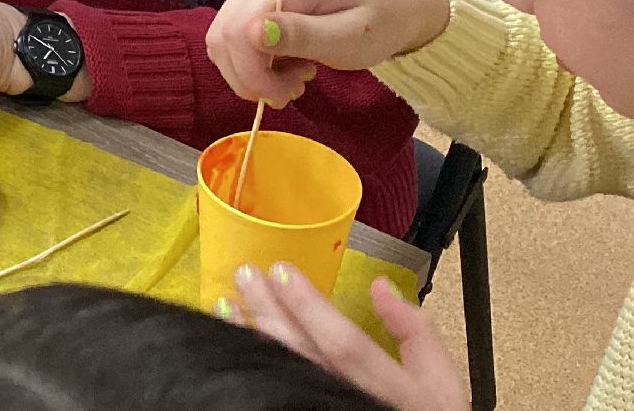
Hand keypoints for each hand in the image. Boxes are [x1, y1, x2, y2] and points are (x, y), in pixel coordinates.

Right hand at [206, 0, 450, 106]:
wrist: (400, 2)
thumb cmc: (382, 22)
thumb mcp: (350, 38)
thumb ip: (301, 36)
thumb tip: (250, 34)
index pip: (239, 30)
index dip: (250, 73)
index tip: (282, 97)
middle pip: (224, 33)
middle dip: (249, 75)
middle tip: (289, 93)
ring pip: (224, 35)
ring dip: (251, 69)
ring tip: (294, 78)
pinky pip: (235, 30)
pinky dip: (254, 58)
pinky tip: (287, 62)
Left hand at [228, 264, 466, 410]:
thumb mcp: (439, 377)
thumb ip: (415, 331)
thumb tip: (381, 286)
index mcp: (390, 388)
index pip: (344, 345)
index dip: (310, 308)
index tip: (281, 270)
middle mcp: (350, 399)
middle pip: (302, 355)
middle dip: (270, 312)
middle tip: (245, 274)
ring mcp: (324, 407)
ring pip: (280, 372)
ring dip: (253, 335)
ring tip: (228, 303)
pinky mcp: (304, 409)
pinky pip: (274, 386)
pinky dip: (254, 362)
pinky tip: (236, 341)